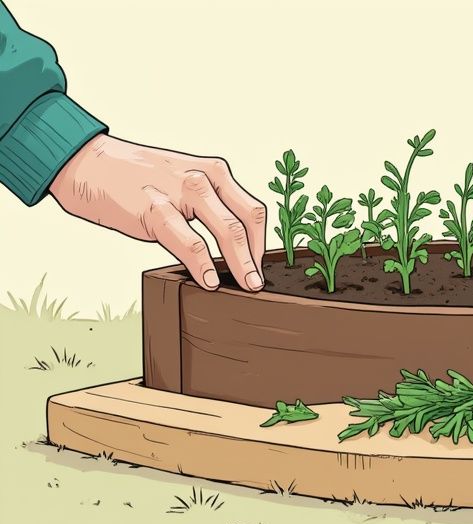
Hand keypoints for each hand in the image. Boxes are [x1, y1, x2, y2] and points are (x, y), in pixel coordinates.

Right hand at [50, 134, 265, 290]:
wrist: (87, 163)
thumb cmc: (135, 178)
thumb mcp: (182, 181)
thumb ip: (208, 204)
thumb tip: (231, 245)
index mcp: (214, 172)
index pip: (252, 209)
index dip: (260, 241)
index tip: (259, 264)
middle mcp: (203, 178)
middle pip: (245, 222)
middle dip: (254, 257)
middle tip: (257, 283)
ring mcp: (180, 192)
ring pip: (226, 231)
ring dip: (239, 263)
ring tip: (244, 286)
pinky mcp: (154, 208)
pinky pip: (190, 242)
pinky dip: (203, 265)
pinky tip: (208, 281)